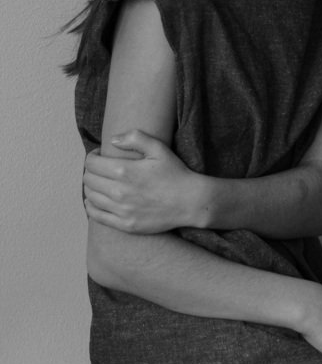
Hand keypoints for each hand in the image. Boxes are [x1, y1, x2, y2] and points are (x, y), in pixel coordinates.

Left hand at [83, 130, 197, 232]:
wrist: (191, 202)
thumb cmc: (176, 173)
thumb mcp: (159, 149)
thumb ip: (135, 138)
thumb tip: (113, 140)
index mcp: (125, 171)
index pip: (91, 163)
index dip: (92, 156)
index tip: (100, 155)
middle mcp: (120, 192)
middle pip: (88, 179)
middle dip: (90, 170)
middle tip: (100, 168)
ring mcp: (122, 210)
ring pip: (90, 196)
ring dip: (91, 187)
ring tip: (100, 182)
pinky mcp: (125, 225)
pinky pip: (96, 216)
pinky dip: (90, 206)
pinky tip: (94, 200)